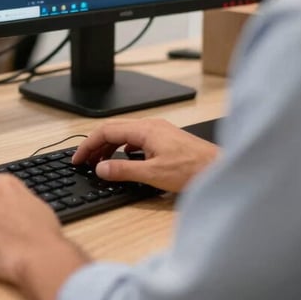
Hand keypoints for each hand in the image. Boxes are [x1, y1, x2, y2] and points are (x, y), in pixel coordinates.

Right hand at [72, 118, 219, 193]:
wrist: (221, 170)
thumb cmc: (193, 170)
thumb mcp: (153, 174)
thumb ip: (123, 170)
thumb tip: (100, 168)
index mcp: (144, 129)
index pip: (106, 131)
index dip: (88, 145)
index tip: (79, 159)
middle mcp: (151, 126)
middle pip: (114, 130)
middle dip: (96, 145)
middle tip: (85, 162)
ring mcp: (159, 131)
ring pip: (125, 134)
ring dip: (110, 147)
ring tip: (101, 163)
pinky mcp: (166, 139)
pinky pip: (137, 138)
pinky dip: (124, 148)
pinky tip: (126, 159)